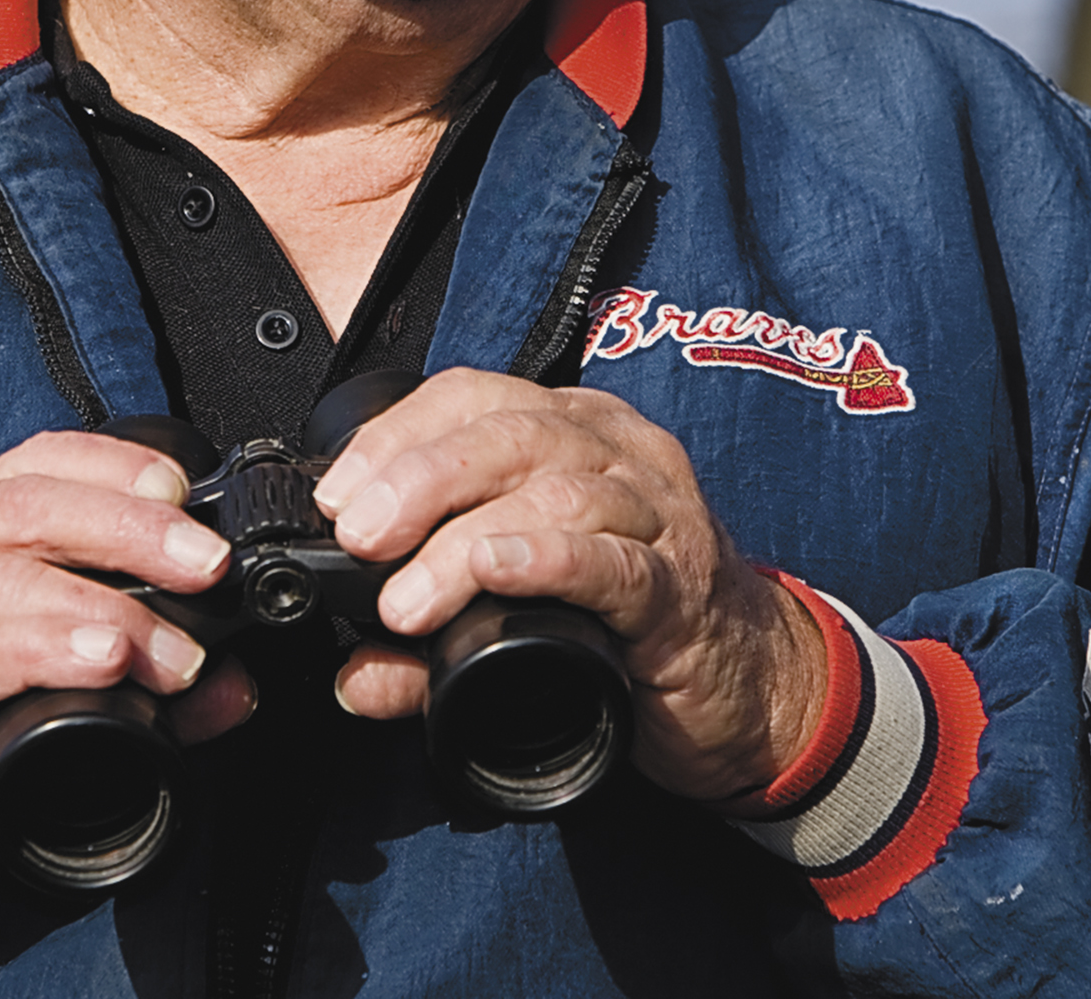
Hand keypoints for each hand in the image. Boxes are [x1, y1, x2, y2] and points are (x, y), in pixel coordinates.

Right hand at [0, 431, 258, 954]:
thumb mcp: (45, 692)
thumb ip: (142, 681)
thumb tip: (233, 685)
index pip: (44, 460)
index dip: (120, 467)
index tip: (190, 494)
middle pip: (32, 505)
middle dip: (133, 527)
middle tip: (209, 565)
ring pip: (6, 574)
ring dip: (106, 605)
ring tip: (176, 650)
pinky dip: (43, 650)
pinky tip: (98, 662)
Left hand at [307, 370, 825, 805]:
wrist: (753, 693)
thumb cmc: (631, 632)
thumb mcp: (516, 624)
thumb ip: (428, 650)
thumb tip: (351, 676)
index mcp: (574, 436)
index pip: (475, 397)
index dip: (398, 436)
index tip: (338, 495)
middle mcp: (618, 457)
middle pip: (510, 433)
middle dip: (419, 478)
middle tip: (359, 537)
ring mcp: (658, 516)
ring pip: (555, 492)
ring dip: (464, 542)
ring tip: (405, 600)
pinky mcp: (682, 589)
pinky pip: (616, 560)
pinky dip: (546, 561)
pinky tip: (496, 573)